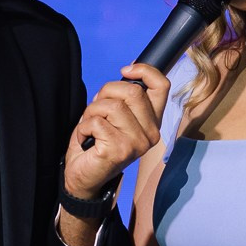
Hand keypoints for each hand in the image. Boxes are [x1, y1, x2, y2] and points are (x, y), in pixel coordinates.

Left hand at [62, 63, 168, 200]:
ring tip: (90, 126)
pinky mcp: (119, 150)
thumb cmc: (97, 143)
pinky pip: (96, 122)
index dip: (145, 70)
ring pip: (112, 106)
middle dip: (106, 93)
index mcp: (153, 122)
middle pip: (133, 92)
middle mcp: (151, 133)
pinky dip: (83, 127)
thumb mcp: (114, 114)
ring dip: (92, 112)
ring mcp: (137, 143)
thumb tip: (130, 68)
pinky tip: (86, 139)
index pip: (162, 86)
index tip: (125, 70)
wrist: (84, 177)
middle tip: (97, 108)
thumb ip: (124, 96)